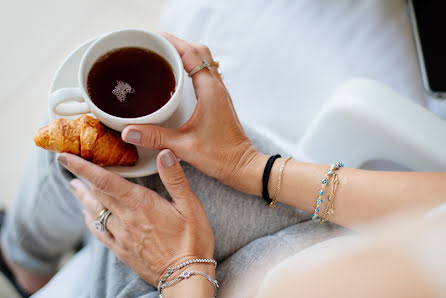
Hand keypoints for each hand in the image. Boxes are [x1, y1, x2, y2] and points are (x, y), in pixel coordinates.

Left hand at [57, 150, 214, 285]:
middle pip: (95, 194)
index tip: (65, 157)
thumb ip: (175, 179)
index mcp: (141, 204)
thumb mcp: (191, 206)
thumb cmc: (192, 239)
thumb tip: (164, 153)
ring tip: (74, 186)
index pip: (105, 181)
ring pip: (95, 212)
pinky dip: (90, 220)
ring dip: (83, 197)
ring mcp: (121, 236)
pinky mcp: (121, 250)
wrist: (185, 276)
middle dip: (80, 178)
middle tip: (69, 164)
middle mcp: (126, 218)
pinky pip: (99, 232)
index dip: (82, 167)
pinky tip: (87, 215)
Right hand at [121, 33, 257, 191]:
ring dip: (185, 53)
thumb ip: (155, 137)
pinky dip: (191, 67)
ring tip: (162, 55)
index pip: (192, 54)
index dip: (172, 42)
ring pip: (204, 61)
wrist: (242, 166)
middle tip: (153, 45)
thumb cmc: (220, 156)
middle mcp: (217, 87)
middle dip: (177, 43)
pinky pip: (206, 73)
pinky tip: (176, 77)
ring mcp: (219, 93)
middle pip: (199, 51)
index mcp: (210, 91)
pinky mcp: (218, 101)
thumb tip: (128, 130)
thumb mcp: (183, 146)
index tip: (152, 39)